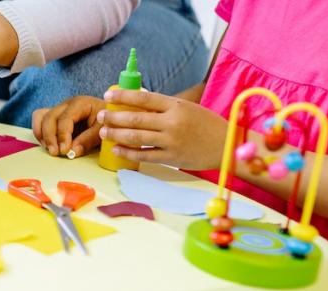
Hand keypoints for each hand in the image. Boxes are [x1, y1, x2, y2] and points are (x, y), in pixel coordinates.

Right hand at [32, 96, 106, 157]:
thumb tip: (72, 151)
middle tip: (56, 153)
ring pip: (41, 117)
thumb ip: (88, 140)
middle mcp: (66, 104)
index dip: (63, 135)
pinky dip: (40, 132)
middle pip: (49, 117)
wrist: (110, 117)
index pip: (65, 118)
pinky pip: (39, 119)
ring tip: (51, 149)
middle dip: (50, 137)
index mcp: (80, 103)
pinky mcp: (54, 117)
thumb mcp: (103, 130)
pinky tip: (48, 144)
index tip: (64, 150)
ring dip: (42, 135)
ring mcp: (59, 109)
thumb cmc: (107, 122)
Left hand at [98, 89, 228, 169]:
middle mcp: (173, 122)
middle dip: (114, 117)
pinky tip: (116, 149)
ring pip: (136, 137)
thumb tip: (137, 102)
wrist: (227, 146)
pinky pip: (144, 155)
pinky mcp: (171, 158)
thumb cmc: (207, 125)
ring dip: (116, 134)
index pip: (144, 97)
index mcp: (177, 105)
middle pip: (136, 118)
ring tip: (103, 132)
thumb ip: (165, 107)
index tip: (108, 95)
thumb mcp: (188, 108)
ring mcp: (171, 141)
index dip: (124, 96)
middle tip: (100, 115)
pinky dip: (128, 152)